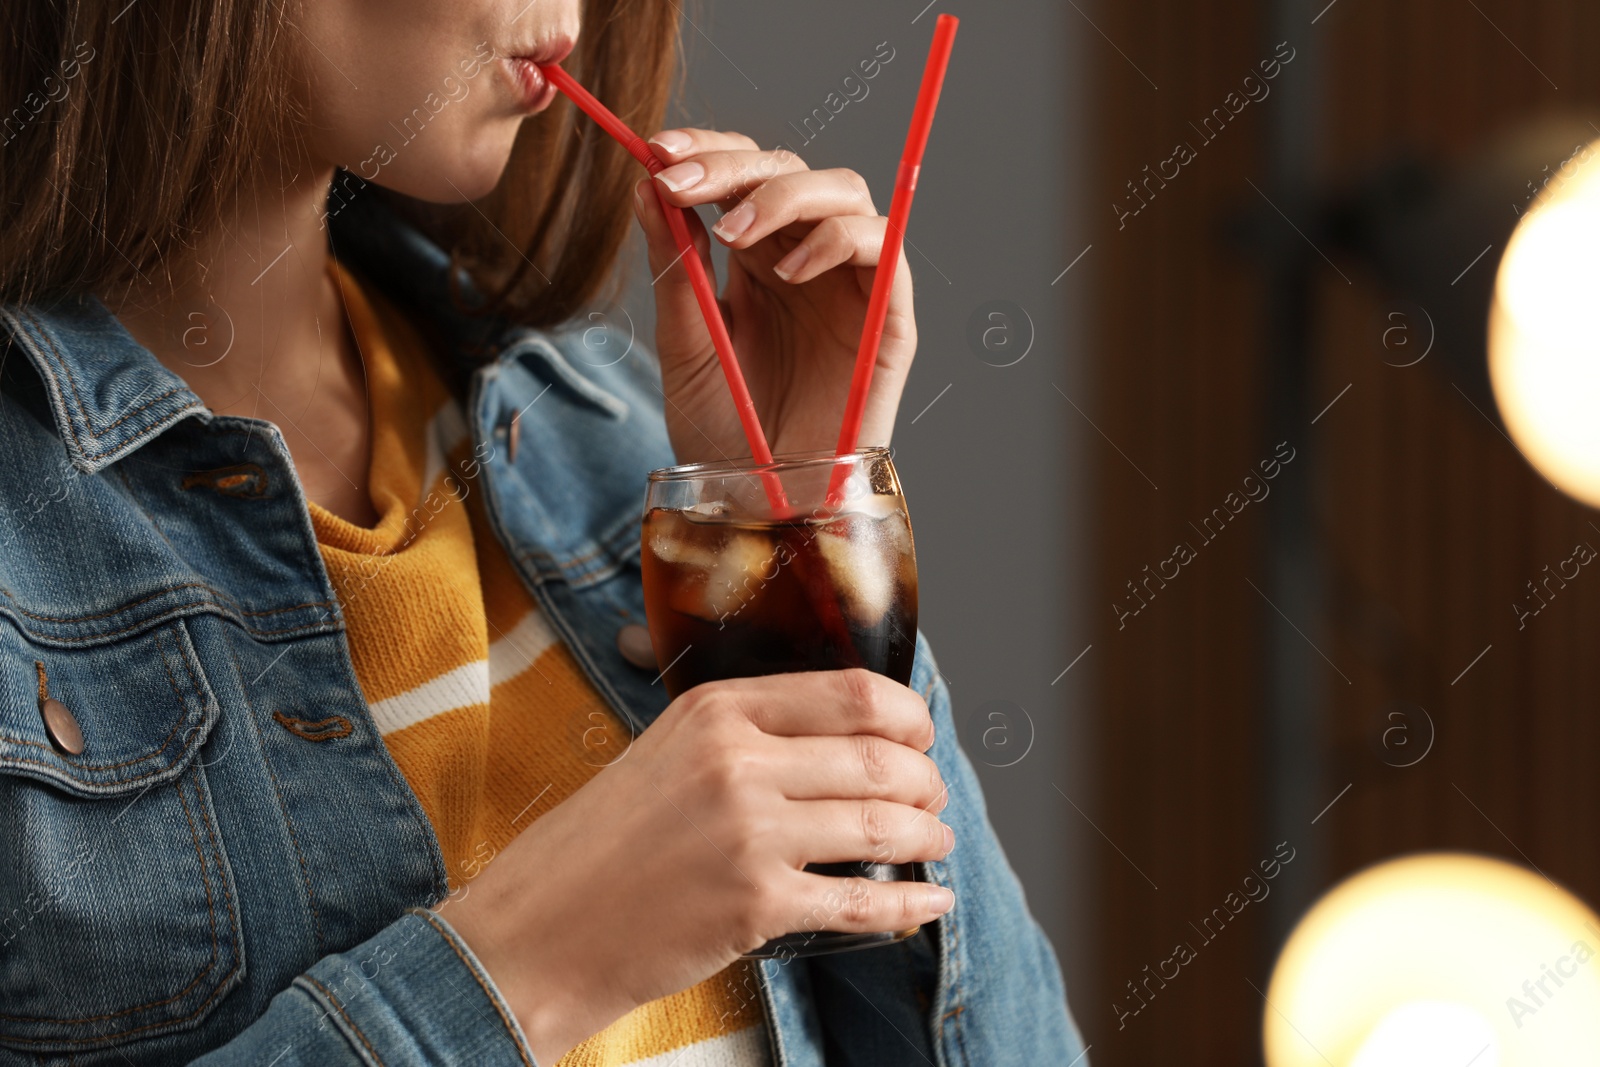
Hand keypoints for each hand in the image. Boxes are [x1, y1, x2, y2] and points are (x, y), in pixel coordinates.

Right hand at [438, 669, 953, 1062]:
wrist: (538, 930)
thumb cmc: (595, 845)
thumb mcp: (664, 752)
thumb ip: (742, 734)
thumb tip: (834, 737)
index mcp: (717, 709)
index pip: (850, 692)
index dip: (907, 715)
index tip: (920, 733)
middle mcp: (738, 761)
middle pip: (878, 757)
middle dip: (924, 780)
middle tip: (932, 796)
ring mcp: (751, 833)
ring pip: (880, 825)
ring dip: (924, 837)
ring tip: (935, 842)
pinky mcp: (757, 904)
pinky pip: (861, 902)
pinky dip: (909, 905)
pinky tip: (928, 902)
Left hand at [635, 129, 916, 463]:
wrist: (766, 508)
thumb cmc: (728, 440)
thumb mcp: (685, 347)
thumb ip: (675, 270)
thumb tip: (647, 184)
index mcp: (755, 262)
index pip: (742, 176)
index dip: (707, 151)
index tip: (656, 150)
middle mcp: (806, 262)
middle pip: (788, 169)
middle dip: (732, 166)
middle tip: (679, 180)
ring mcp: (850, 285)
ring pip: (842, 191)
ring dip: (785, 194)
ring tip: (734, 233)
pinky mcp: (888, 318)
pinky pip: (884, 247)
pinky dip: (838, 240)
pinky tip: (788, 272)